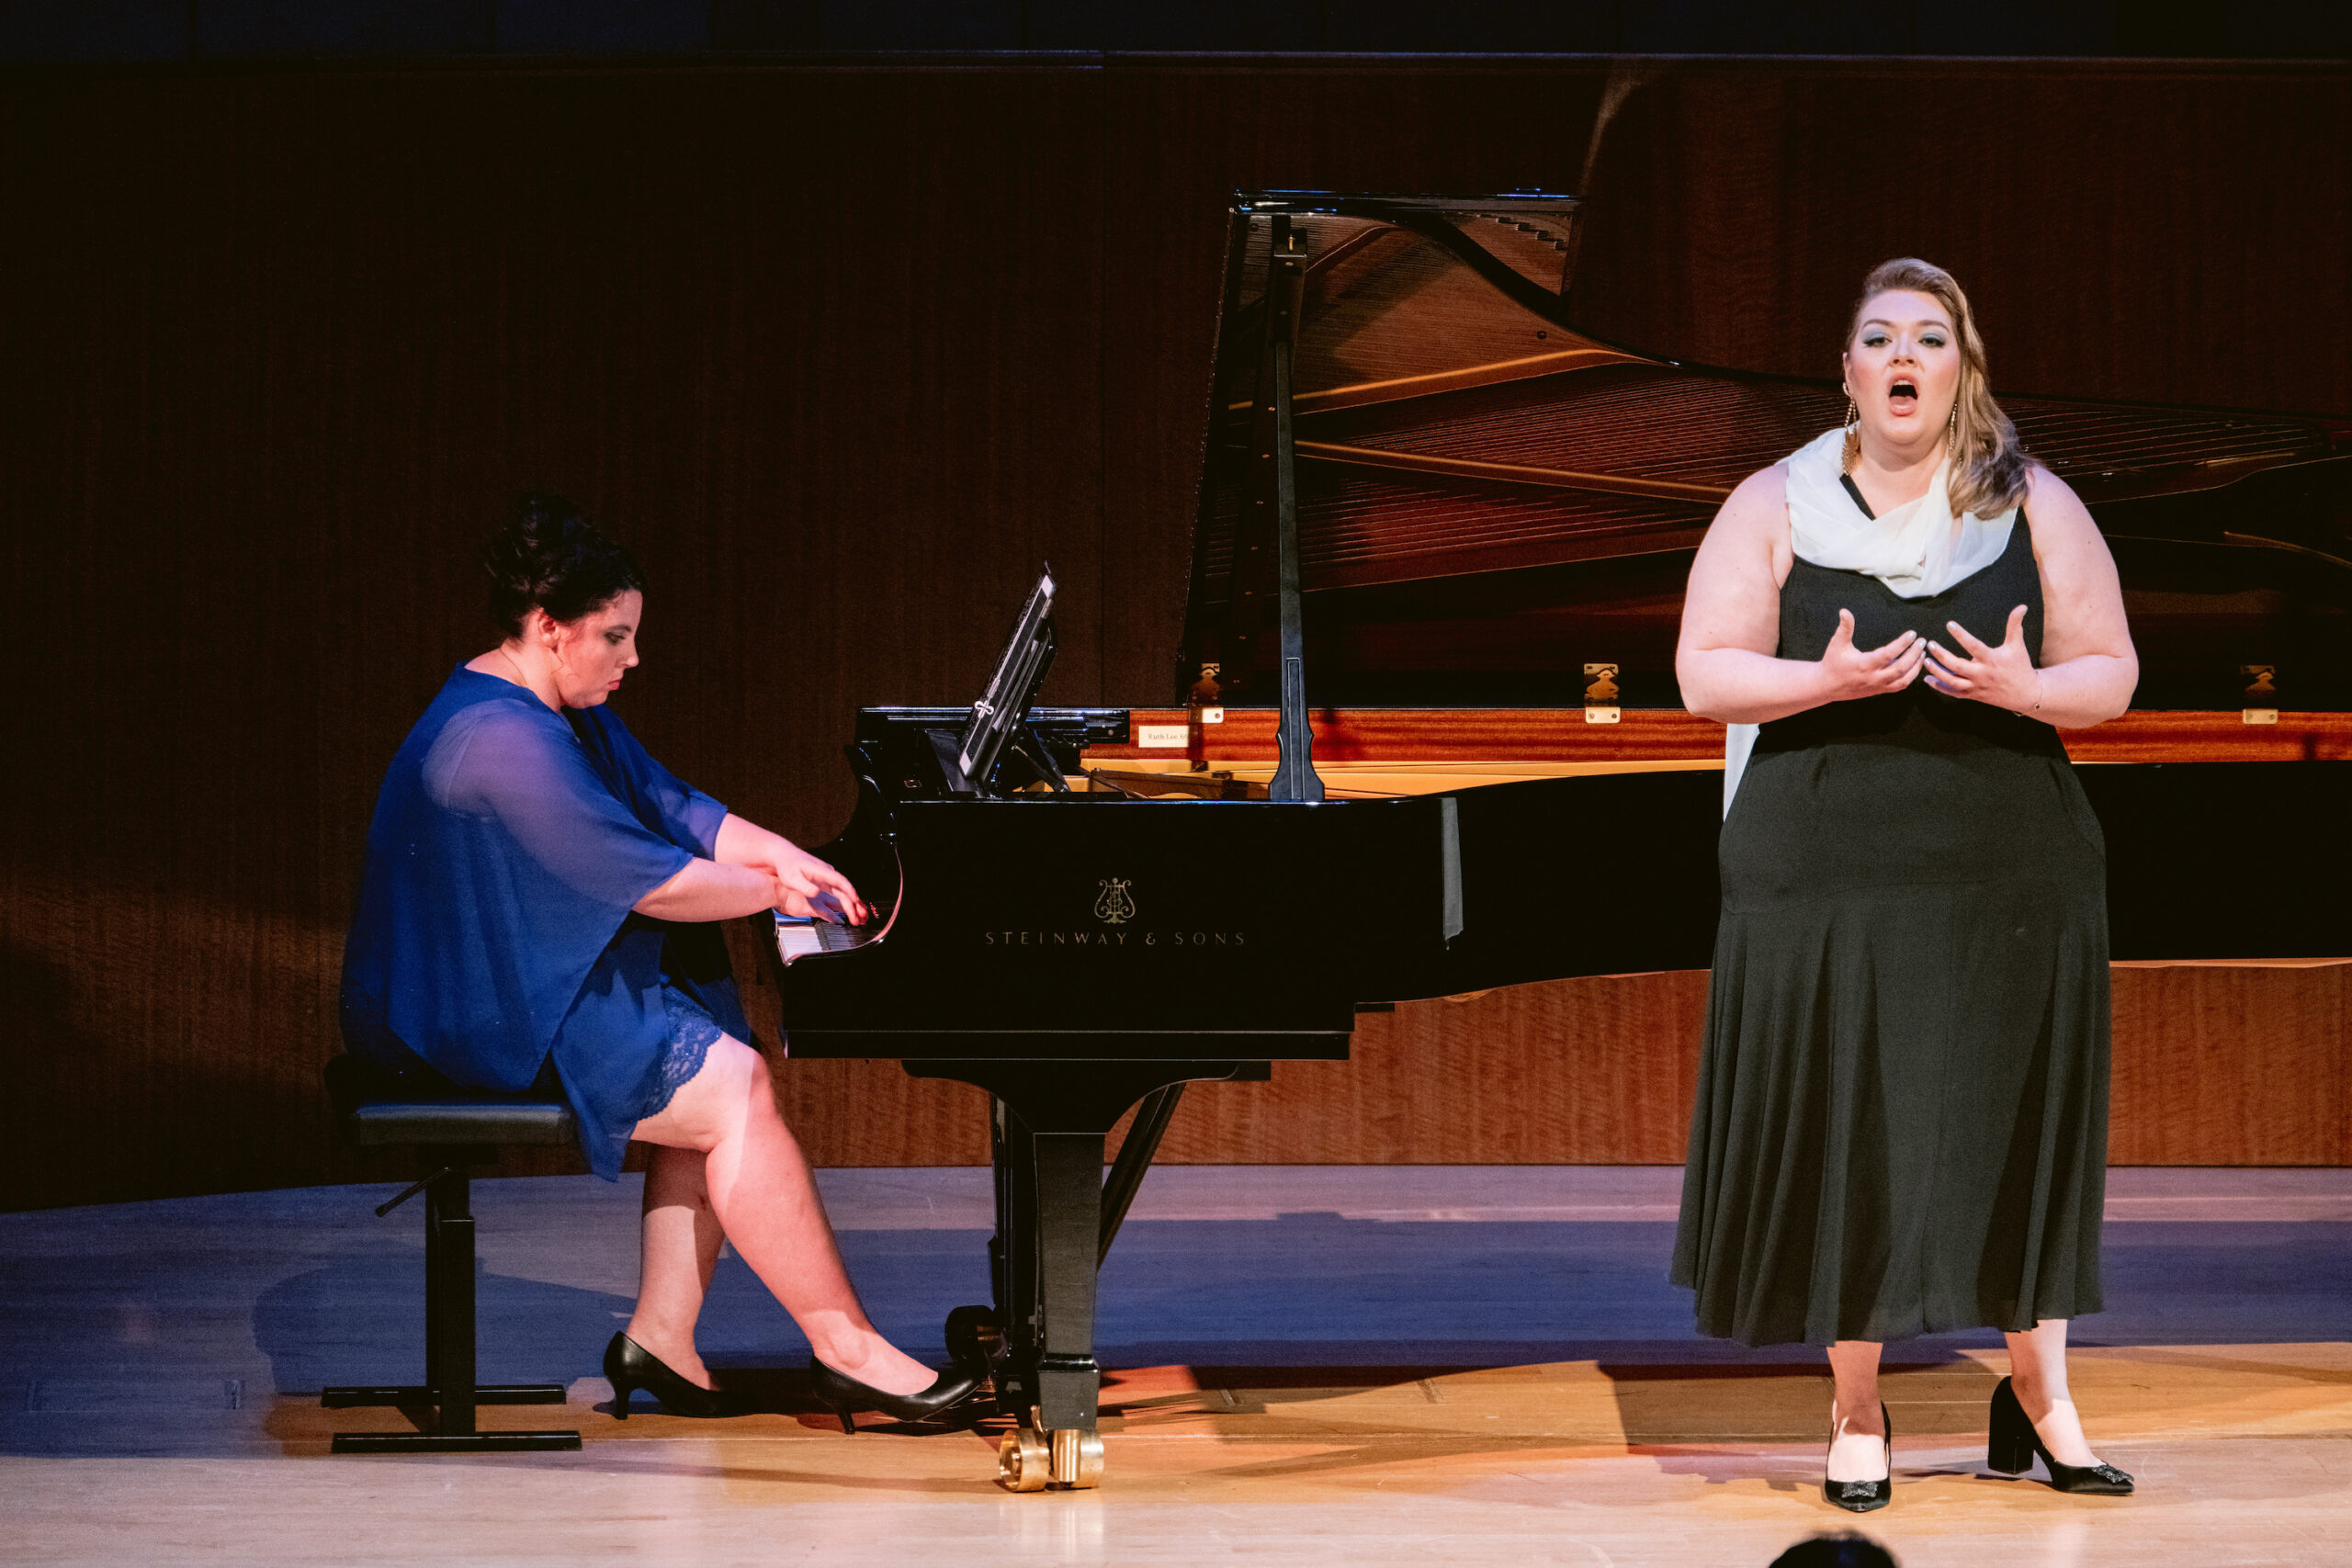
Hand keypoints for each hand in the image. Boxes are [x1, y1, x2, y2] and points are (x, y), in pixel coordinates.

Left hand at [761, 843, 868, 924]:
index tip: (857, 901)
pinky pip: (838, 892)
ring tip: (860, 916)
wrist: (783, 855)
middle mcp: (827, 874)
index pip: (840, 881)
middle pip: (845, 889)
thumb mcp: (791, 878)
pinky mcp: (824, 881)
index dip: (850, 891)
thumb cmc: (787, 865)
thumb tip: (816, 893)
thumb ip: (804, 886)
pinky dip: (846, 901)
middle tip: (860, 917)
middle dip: (854, 903)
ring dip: (852, 904)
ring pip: (843, 891)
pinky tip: (849, 908)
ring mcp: (826, 877)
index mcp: (822, 871)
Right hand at [1820, 609, 1924, 701]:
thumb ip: (1845, 627)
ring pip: (1904, 680)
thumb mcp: (1837, 643)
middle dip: (1914, 654)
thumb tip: (1844, 611)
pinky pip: (1900, 686)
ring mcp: (1878, 686)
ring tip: (1922, 653)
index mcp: (1864, 664)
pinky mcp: (1880, 691)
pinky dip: (1910, 676)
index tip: (1912, 634)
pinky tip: (1914, 665)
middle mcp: (1873, 677)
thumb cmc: (1833, 662)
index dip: (1902, 644)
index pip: (1889, 654)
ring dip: (1916, 667)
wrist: (1827, 686)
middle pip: (1901, 668)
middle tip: (1922, 641)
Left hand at [1925, 605, 2043, 713]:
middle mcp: (1981, 674)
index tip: (1949, 624)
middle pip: (1957, 666)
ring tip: (1925, 660)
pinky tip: (1927, 679)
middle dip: (1941, 655)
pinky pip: (1952, 692)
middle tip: (1929, 644)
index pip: (1973, 646)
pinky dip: (1939, 687)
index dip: (1961, 635)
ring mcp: (1975, 686)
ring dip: (1936, 671)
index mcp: (1991, 660)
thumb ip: (2015, 626)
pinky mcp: (1972, 695)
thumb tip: (2022, 606)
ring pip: (1951, 681)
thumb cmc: (2020, 666)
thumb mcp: (2017, 645)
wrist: (2025, 694)